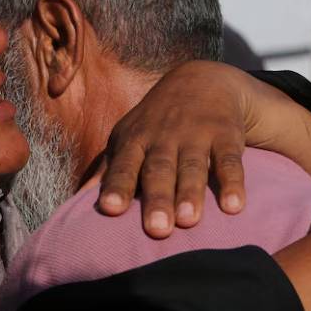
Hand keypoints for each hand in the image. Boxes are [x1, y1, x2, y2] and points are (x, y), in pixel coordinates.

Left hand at [95, 61, 310, 237]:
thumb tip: (75, 202)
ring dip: (190, 193)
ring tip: (188, 221)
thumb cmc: (155, 123)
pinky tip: (235, 206)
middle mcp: (163, 138)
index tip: (109, 210)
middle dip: (157, 198)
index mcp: (135, 140)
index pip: (123, 165)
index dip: (116, 186)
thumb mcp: (127, 138)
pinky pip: (229, 161)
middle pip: (158, 170)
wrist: (201, 81)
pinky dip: (233, 182)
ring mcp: (195, 135)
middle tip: (156, 230)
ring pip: (192, 166)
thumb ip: (107, 171)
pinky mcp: (226, 136)